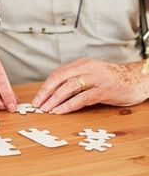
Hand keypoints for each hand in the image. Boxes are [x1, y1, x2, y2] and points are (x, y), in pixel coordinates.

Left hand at [31, 57, 148, 113]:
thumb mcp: (93, 74)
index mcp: (82, 64)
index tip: (37, 98)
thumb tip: (57, 92)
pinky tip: (60, 111)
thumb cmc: (114, 80)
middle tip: (36, 105)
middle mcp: (86, 68)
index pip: (57, 74)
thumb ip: (78, 79)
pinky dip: (68, 105)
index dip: (45, 86)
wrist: (138, 78)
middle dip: (45, 92)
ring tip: (45, 109)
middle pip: (59, 79)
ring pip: (68, 87)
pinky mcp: (104, 90)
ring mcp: (95, 78)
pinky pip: (82, 98)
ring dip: (54, 99)